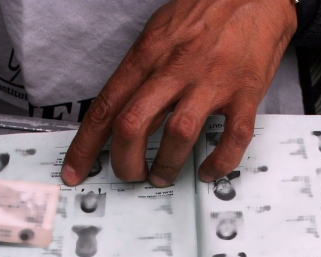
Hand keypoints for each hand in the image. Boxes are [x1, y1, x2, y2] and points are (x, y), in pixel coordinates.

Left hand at [61, 0, 295, 186]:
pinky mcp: (245, 92)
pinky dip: (218, 162)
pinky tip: (208, 169)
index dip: (86, 145)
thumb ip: (142, 70)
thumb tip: (123, 109)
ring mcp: (211, 81)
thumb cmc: (207, 10)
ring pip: (178, 134)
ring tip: (163, 176)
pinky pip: (232, 137)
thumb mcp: (161, 31)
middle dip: (125, 162)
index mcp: (149, 54)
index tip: (75, 169)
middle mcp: (176, 68)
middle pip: (133, 124)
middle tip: (129, 174)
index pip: (106, 105)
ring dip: (166, 166)